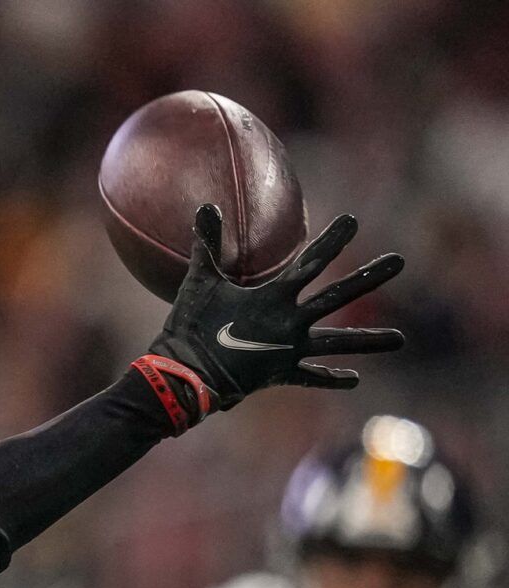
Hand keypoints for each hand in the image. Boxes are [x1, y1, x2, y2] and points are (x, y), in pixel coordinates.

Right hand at [134, 205, 404, 428]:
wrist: (186, 375)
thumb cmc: (190, 327)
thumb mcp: (199, 283)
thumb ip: (207, 245)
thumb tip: (206, 207)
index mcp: (274, 297)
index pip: (311, 262)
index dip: (332, 240)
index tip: (353, 221)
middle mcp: (291, 322)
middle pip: (339, 296)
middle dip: (370, 277)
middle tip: (399, 261)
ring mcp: (289, 349)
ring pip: (338, 343)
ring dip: (370, 341)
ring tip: (400, 340)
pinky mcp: (280, 373)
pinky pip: (311, 376)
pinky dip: (331, 379)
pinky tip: (354, 380)